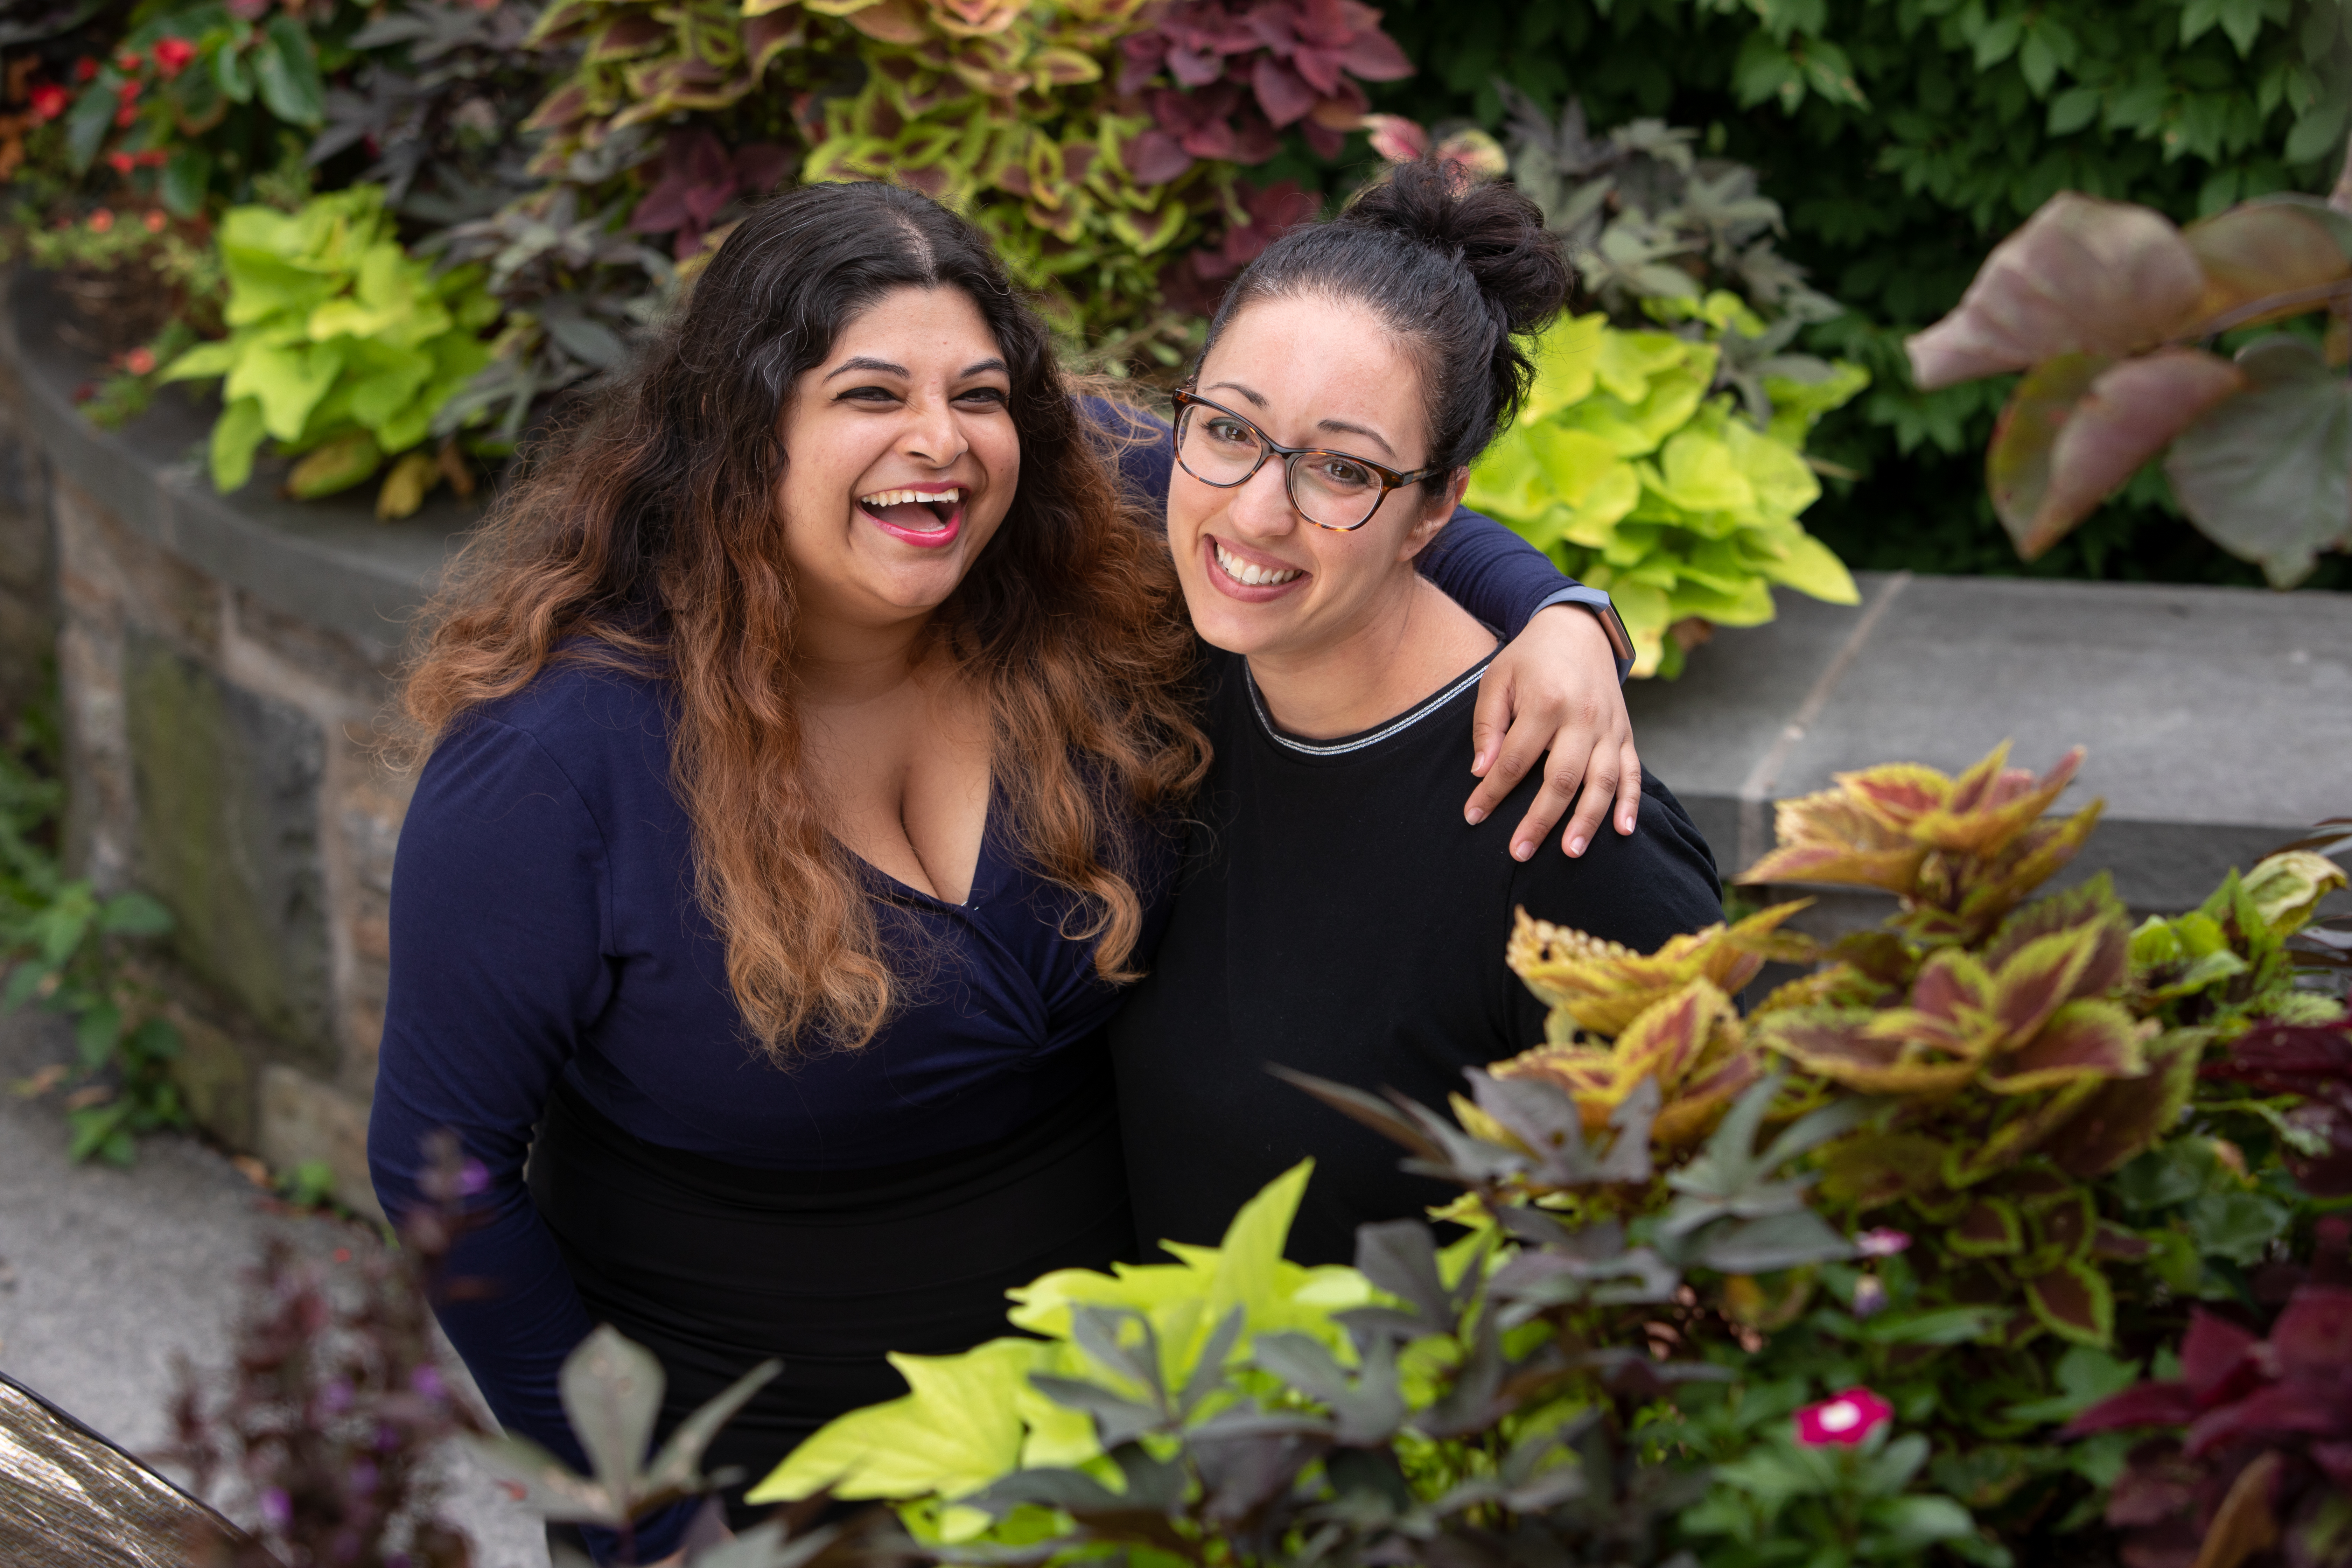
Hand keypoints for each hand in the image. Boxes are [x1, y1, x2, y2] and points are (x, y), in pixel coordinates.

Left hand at [1464, 604, 1641, 860]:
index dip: (1492, 792)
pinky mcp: (1626, 733)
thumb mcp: (1497, 680)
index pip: (1514, 760)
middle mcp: (1582, 717)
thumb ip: (1488, 725)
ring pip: (1601, 782)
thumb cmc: (1529, 659)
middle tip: (1519, 853)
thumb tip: (1481, 772)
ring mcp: (1609, 727)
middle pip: (1561, 779)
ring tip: (1570, 853)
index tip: (1473, 816)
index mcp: (1545, 703)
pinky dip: (1631, 803)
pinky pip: (1633, 772)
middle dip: (1539, 820)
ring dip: (1587, 821)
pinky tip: (1624, 832)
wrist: (1577, 629)